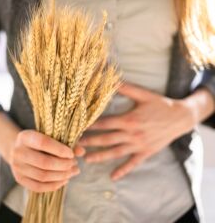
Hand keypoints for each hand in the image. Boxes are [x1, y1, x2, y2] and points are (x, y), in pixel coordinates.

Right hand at [9, 130, 85, 192]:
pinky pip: (38, 187)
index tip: (72, 154)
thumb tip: (81, 152)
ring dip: (62, 175)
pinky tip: (65, 180)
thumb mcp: (50, 136)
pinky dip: (54, 185)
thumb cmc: (40, 140)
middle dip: (63, 165)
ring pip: (42, 176)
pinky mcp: (19, 179)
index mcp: (25, 136)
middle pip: (44, 162)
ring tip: (73, 171)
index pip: (43, 143)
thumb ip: (66, 142)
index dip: (60, 150)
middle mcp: (18, 152)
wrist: (19, 148)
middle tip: (75, 163)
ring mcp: (17, 167)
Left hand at [78, 82, 195, 180]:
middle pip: (106, 139)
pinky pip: (132, 163)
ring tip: (86, 159)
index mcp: (129, 120)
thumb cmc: (160, 105)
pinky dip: (123, 170)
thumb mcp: (143, 94)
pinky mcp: (145, 152)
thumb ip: (126, 88)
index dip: (90, 125)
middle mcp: (132, 134)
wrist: (181, 118)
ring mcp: (138, 145)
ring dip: (100, 156)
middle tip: (75, 145)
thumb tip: (110, 79)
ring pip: (115, 153)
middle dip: (90, 142)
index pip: (105, 123)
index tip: (78, 127)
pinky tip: (113, 177)